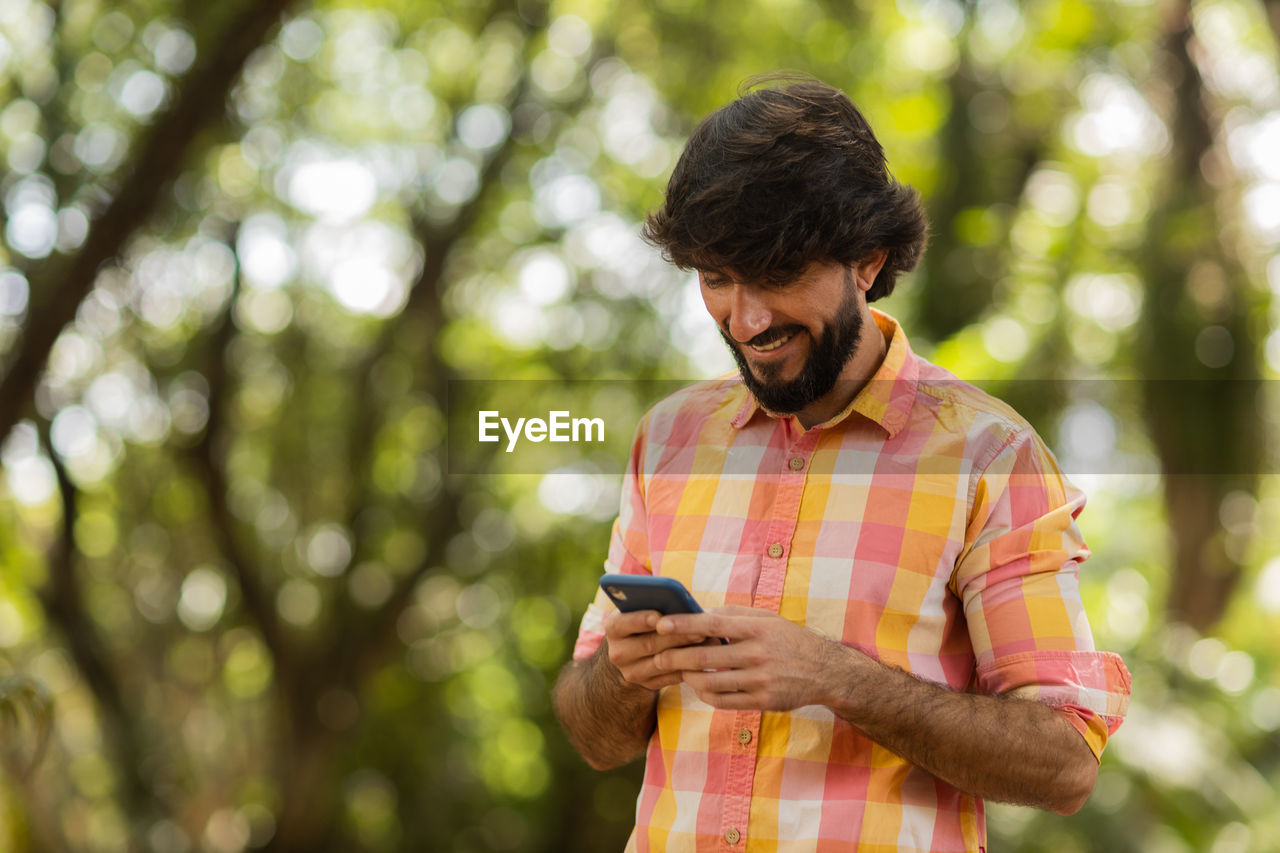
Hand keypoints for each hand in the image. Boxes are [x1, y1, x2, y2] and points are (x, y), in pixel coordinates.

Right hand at [602, 609, 711, 691]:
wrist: (632, 654)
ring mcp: (632, 672)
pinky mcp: (648, 685)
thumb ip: (653, 604)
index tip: (659, 616)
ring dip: (688, 652)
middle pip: (649, 644)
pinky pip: (671, 677)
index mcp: (613, 628)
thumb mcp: (640, 611)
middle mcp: (618, 652)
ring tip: (710, 642)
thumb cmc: (644, 622)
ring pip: (663, 662)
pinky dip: (690, 667)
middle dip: (676, 636)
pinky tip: (707, 658)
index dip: (641, 619)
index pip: (623, 623)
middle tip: (700, 629)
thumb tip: (680, 600)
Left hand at [653, 606, 851, 710]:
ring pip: (710, 682)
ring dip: (688, 678)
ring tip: (680, 671)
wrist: (825, 671)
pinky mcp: (763, 702)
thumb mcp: (767, 618)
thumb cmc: (789, 640)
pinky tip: (700, 687)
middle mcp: (758, 654)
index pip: (712, 624)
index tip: (661, 624)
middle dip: (675, 657)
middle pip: (704, 657)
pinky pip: (723, 701)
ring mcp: (760, 681)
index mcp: (757, 628)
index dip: (684, 625)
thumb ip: (734, 615)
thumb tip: (699, 614)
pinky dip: (705, 695)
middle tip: (657, 656)